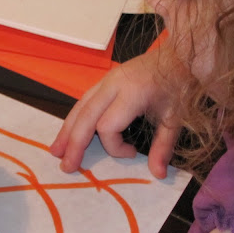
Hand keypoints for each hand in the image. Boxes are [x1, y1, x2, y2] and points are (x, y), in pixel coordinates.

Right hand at [50, 48, 180, 178]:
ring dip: (66, 131)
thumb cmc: (178, 87)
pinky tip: (67, 133)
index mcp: (131, 92)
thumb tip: (158, 175)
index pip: (108, 126)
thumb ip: (163, 147)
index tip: (132, 153)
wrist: (178, 57)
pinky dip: (73, 119)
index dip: (115, 147)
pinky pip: (83, 102)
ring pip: (79, 108)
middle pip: (86, 117)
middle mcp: (113, 85)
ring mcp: (105, 81)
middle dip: (74, 143)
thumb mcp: (175, 117)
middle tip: (66, 166)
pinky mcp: (103, 81)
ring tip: (55, 151)